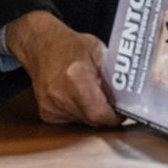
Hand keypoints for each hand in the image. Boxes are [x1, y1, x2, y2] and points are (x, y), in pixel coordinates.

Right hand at [5, 10, 119, 126]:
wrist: (41, 46)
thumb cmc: (70, 45)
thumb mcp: (98, 52)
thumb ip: (112, 75)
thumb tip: (127, 96)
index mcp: (75, 77)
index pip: (99, 113)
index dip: (114, 116)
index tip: (122, 112)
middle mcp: (59, 95)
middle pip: (92, 119)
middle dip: (105, 114)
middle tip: (110, 101)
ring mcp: (50, 106)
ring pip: (83, 122)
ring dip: (92, 113)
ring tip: (92, 94)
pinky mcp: (46, 114)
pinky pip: (71, 121)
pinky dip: (80, 112)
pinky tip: (78, 97)